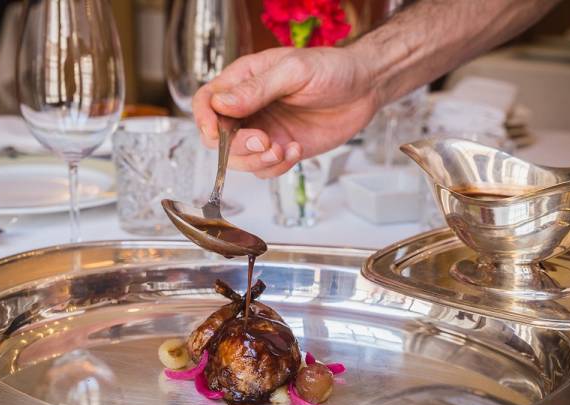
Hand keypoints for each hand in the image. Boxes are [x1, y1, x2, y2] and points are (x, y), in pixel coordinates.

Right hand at [192, 46, 377, 177]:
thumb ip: (257, 89)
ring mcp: (263, 131)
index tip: (217, 133)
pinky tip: (296, 150)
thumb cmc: (331, 69)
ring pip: (240, 160)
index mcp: (243, 81)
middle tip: (265, 141)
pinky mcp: (280, 149)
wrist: (365, 88)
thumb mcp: (294, 71)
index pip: (207, 103)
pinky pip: (264, 169)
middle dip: (237, 146)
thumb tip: (221, 104)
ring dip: (258, 161)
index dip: (204, 120)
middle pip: (218, 139)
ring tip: (283, 148)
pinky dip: (277, 167)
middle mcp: (248, 109)